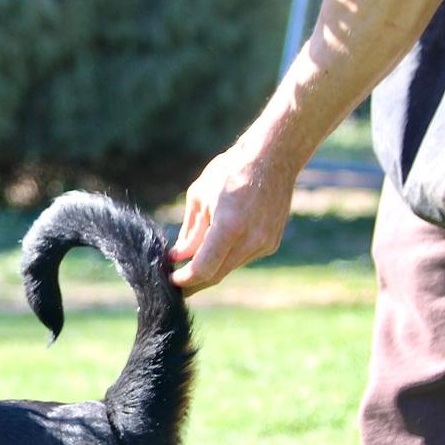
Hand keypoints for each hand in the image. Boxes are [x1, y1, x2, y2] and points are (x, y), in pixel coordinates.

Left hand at [169, 146, 299, 292]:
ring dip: (211, 268)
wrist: (273, 158)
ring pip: (229, 267)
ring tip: (192, 263)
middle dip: (194, 283)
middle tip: (177, 286)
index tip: (171, 278)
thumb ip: (189, 233)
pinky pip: (243, 258)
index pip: (203, 269)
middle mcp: (251, 239)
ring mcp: (264, 243)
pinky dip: (227, 257)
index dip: (184, 279)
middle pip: (216, 275)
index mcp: (229, 226)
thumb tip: (178, 256)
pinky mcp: (271, 243)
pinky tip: (219, 245)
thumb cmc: (231, 172)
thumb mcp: (200, 197)